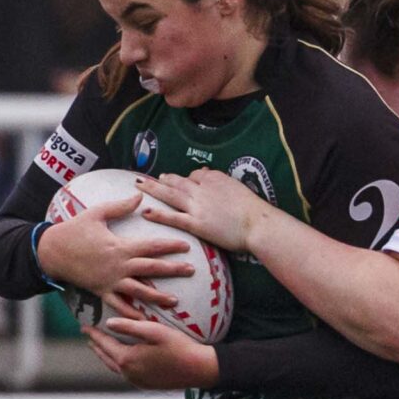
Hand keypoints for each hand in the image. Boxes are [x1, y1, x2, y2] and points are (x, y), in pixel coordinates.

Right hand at [35, 194, 191, 316]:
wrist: (50, 251)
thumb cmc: (73, 230)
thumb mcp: (96, 214)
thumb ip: (119, 207)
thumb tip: (140, 197)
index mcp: (120, 247)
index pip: (151, 246)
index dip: (170, 245)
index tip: (187, 246)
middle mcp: (118, 266)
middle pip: (151, 269)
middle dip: (173, 270)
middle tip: (192, 271)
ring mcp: (110, 281)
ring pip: (139, 291)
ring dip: (157, 297)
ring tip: (175, 302)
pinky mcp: (101, 291)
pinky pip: (118, 305)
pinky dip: (130, 314)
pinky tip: (144, 321)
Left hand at [85, 315, 218, 388]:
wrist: (200, 369)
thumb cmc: (180, 347)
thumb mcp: (155, 331)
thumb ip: (130, 326)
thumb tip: (108, 323)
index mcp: (128, 359)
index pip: (105, 343)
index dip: (94, 334)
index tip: (84, 326)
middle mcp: (129, 373)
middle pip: (106, 357)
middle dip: (96, 345)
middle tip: (89, 336)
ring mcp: (138, 381)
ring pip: (115, 367)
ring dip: (106, 356)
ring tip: (101, 348)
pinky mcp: (147, 385)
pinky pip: (127, 374)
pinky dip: (119, 364)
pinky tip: (122, 360)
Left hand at [136, 170, 269, 253]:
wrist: (259, 225)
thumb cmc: (255, 210)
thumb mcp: (240, 188)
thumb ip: (223, 183)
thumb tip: (210, 173)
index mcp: (215, 179)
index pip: (196, 175)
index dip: (187, 179)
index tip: (181, 181)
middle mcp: (202, 189)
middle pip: (177, 181)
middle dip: (162, 180)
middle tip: (150, 179)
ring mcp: (197, 206)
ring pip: (170, 195)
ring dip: (152, 189)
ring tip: (139, 186)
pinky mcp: (196, 223)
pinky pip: (173, 217)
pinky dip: (158, 214)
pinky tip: (145, 211)